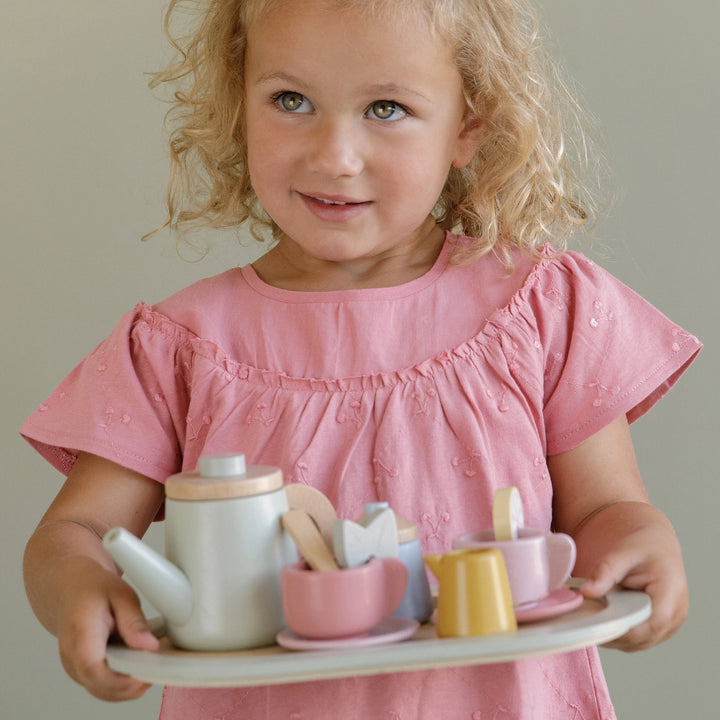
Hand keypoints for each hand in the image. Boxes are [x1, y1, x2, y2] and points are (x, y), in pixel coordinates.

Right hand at [54, 557, 158, 700]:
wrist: (72, 587)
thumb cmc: (95, 588)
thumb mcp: (122, 594)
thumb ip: (135, 621)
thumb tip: (149, 646)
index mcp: (80, 633)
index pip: (94, 668)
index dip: (120, 679)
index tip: (143, 676)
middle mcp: (71, 656)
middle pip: (99, 687)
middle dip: (130, 687)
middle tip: (156, 671)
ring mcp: (73, 666)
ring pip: (101, 691)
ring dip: (127, 688)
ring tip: (149, 667)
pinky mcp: (80, 671)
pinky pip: (101, 687)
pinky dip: (120, 684)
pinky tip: (136, 668)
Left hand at [578, 506, 687, 651]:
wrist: (656, 545)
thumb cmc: (644, 547)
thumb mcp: (622, 553)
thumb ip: (604, 572)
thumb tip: (586, 592)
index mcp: (671, 592)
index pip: (652, 623)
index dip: (626, 630)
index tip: (599, 625)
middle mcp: (677, 613)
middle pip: (645, 638)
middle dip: (616, 634)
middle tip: (587, 623)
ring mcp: (672, 623)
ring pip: (641, 643)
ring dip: (618, 637)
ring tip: (595, 620)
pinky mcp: (663, 627)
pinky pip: (641, 639)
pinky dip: (624, 635)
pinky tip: (607, 621)